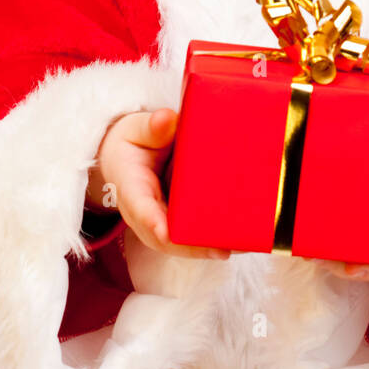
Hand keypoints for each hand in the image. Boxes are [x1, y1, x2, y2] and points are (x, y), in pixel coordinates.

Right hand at [88, 109, 230, 260]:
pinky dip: (214, 240)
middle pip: (165, 238)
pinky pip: (193, 236)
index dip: (154, 223)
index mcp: (131, 189)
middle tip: (222, 249)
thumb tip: (166, 120)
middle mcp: (145, 214)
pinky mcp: (178, 222)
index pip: (141, 210)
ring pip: (182, 244)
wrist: (127, 159)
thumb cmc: (134, 144)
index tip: (167, 234)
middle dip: (192, 247)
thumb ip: (151, 127)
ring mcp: (162, 222)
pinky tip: (242, 241)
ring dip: (208, 248)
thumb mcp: (136, 130)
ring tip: (240, 246)